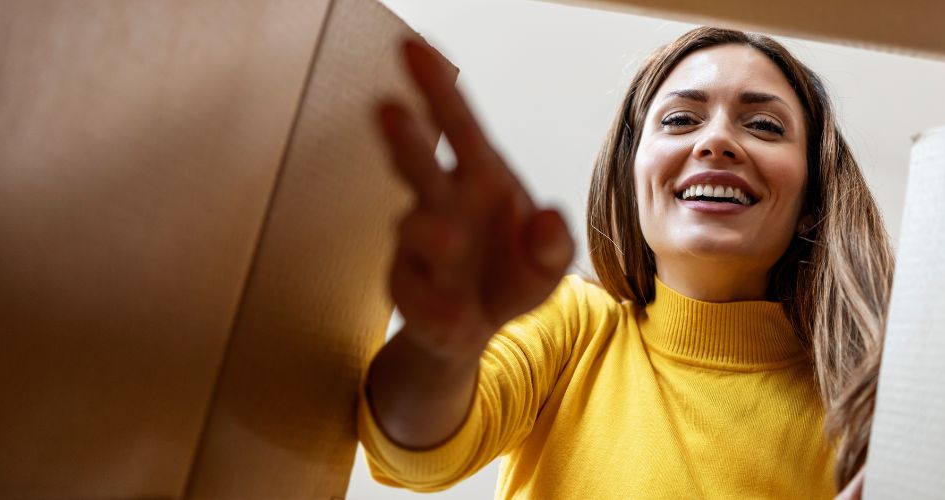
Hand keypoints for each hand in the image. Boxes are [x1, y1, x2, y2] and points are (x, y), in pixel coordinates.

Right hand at [378, 38, 573, 363]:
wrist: (480, 329)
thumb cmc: (511, 271)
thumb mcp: (548, 260)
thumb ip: (554, 241)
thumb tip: (551, 218)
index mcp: (480, 179)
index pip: (459, 127)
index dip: (437, 89)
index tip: (413, 48)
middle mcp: (442, 204)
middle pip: (419, 165)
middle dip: (406, 139)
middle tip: (389, 109)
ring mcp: (420, 247)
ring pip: (414, 229)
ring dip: (430, 233)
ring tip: (449, 240)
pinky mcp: (411, 293)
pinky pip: (418, 297)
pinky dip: (437, 306)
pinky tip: (454, 315)